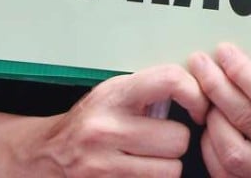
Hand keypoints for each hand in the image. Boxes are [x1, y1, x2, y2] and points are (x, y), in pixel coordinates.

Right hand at [26, 64, 207, 176]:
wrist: (45, 155)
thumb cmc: (91, 120)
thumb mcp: (116, 93)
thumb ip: (153, 89)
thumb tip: (205, 90)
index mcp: (115, 95)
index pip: (171, 81)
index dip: (196, 95)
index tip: (199, 109)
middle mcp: (105, 129)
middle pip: (178, 139)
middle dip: (176, 142)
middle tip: (160, 140)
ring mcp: (102, 166)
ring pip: (171, 171)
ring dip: (166, 167)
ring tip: (149, 158)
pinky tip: (138, 171)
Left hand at [188, 44, 250, 176]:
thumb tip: (232, 56)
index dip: (243, 73)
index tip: (225, 52)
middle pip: (246, 119)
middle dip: (217, 87)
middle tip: (201, 65)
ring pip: (231, 149)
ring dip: (213, 118)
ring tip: (207, 99)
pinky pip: (221, 170)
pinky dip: (209, 145)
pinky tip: (209, 126)